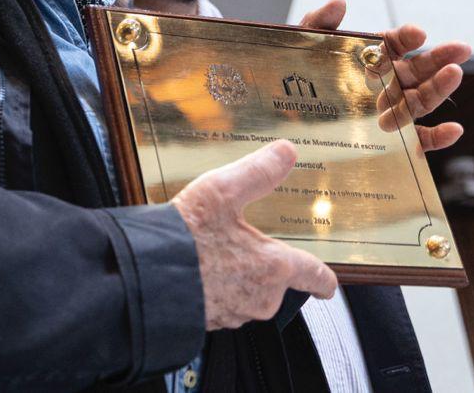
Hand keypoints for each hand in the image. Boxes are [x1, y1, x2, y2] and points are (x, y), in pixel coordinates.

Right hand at [173, 141, 338, 329]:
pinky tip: (195, 271)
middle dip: (261, 267)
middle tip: (238, 245)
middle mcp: (261, 297)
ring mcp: (236, 314)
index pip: (314, 276)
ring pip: (248, 295)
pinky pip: (222, 305)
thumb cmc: (185, 236)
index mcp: (273, 267)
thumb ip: (258, 172)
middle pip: (276, 284)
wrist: (146, 276)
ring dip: (236, 278)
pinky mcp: (211, 322)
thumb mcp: (221, 191)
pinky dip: (214, 290)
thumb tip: (285, 152)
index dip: (323, 279)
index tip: (327, 285)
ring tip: (210, 254)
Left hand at [300, 0, 469, 151]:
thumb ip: (319, 22)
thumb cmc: (298, 73)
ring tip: (454, 75)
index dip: (407, 37)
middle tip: (460, 48)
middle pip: (417, 70)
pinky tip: (453, 130)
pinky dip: (437, 137)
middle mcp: (387, 82)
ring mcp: (391, 109)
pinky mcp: (392, 138)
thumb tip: (338, 2)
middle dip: (438, 59)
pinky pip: (418, 138)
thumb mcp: (305, 44)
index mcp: (372, 56)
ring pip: (420, 100)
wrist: (282, 113)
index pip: (395, 43)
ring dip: (440, 89)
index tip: (417, 33)